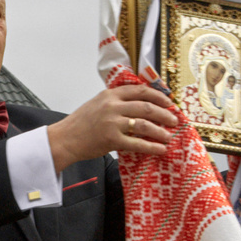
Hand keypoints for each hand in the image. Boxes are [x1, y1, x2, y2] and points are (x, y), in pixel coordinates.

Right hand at [49, 79, 178, 170]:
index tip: (169, 102)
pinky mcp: (111, 140)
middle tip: (174, 120)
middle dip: (164, 114)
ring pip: (144, 124)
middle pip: (146, 107)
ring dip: (160, 131)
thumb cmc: (82, 122)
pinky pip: (137, 143)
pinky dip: (152, 147)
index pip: (140, 90)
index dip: (158, 96)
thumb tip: (141, 103)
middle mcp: (112, 106)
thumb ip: (117, 100)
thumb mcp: (98, 103)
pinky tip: (160, 150)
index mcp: (111, 94)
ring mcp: (112, 123)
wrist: (65, 138)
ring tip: (169, 136)